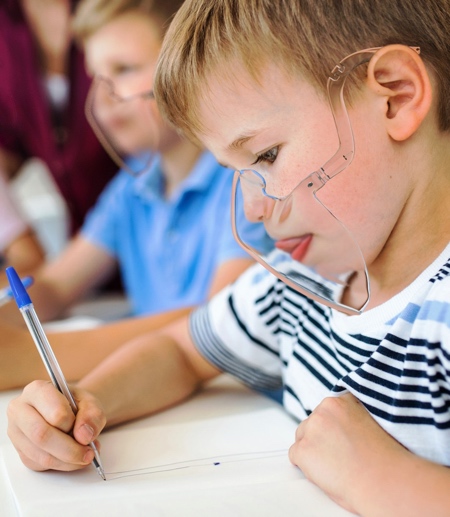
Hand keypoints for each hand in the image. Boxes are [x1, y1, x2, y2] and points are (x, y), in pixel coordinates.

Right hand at [7, 380, 105, 471]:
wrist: (69, 410)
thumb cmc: (76, 403)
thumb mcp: (91, 402)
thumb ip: (92, 415)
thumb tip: (84, 436)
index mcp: (36, 390)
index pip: (54, 412)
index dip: (72, 424)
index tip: (84, 429)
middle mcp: (20, 410)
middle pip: (42, 435)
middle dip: (70, 449)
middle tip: (89, 453)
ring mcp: (17, 432)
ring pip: (41, 454)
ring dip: (68, 460)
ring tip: (85, 455)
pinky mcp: (21, 451)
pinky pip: (41, 464)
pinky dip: (62, 465)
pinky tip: (73, 458)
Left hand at [288, 393, 406, 513]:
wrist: (384, 482)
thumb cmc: (385, 459)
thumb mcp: (373, 422)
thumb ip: (353, 415)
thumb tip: (342, 424)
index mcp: (342, 400)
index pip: (327, 410)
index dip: (334, 427)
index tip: (340, 438)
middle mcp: (324, 410)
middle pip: (313, 422)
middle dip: (321, 438)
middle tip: (339, 455)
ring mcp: (311, 428)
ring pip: (302, 437)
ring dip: (312, 450)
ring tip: (335, 465)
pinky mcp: (303, 449)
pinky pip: (294, 456)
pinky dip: (305, 466)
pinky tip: (324, 473)